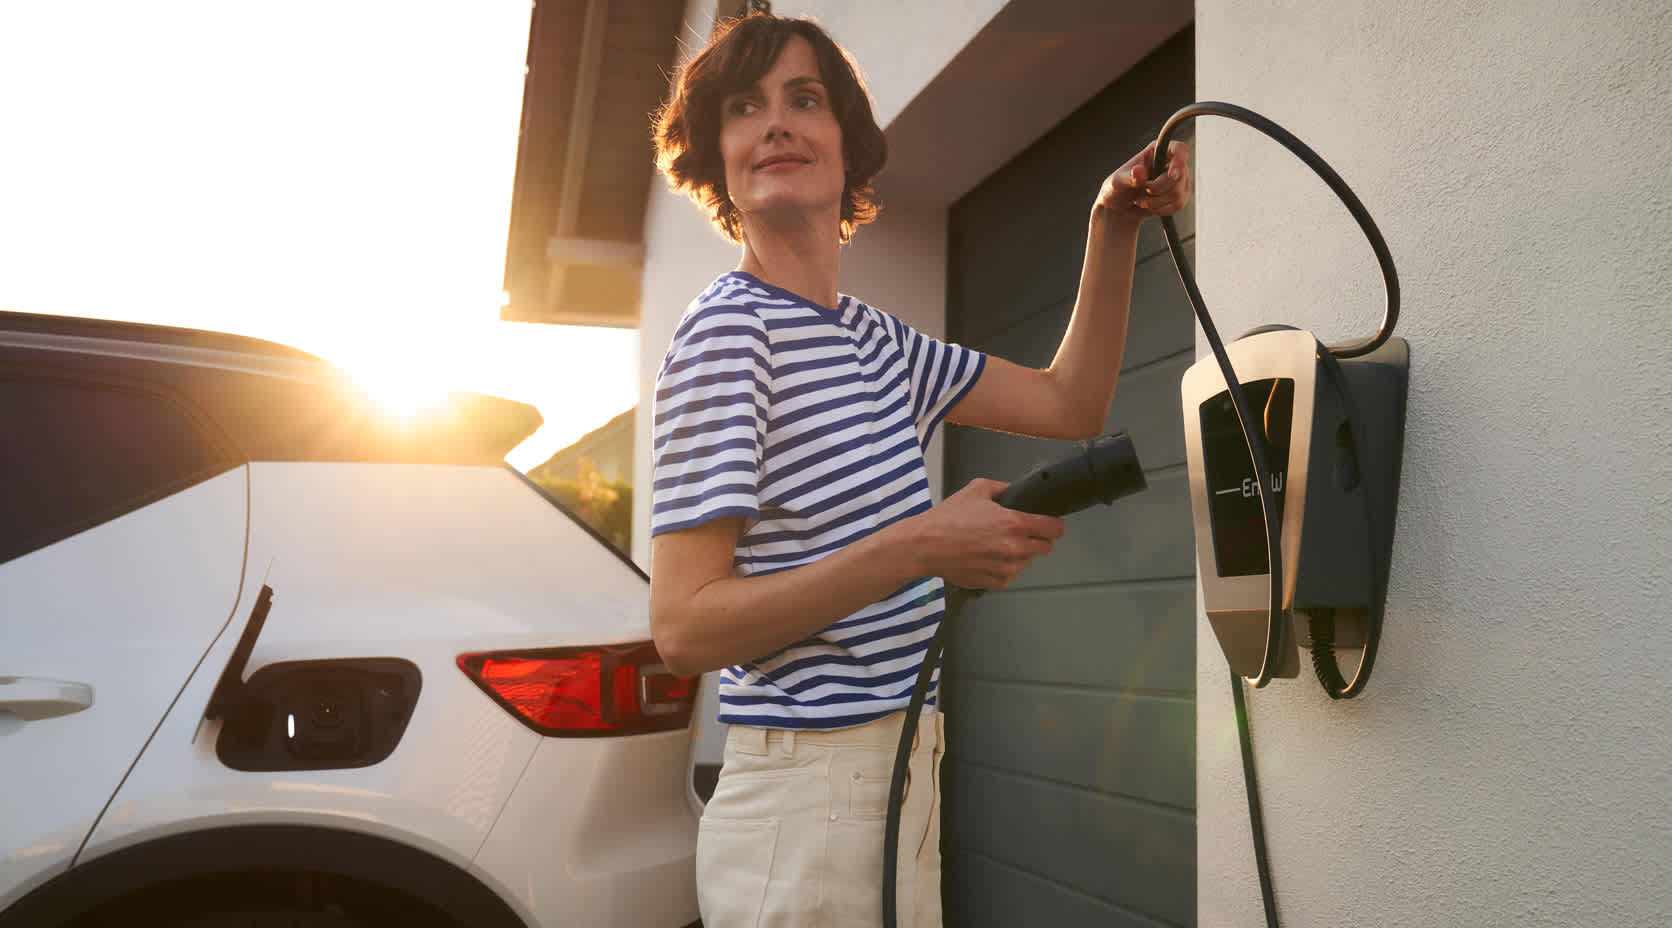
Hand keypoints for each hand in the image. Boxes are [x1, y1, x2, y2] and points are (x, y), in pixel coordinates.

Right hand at [907, 479, 1066, 590]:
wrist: (924, 546)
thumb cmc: (947, 519)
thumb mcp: (977, 489)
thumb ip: (1004, 488)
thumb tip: (1017, 490)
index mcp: (1014, 523)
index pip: (1054, 529)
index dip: (1054, 524)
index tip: (1051, 524)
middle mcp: (1014, 548)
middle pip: (1046, 547)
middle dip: (1037, 539)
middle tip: (1019, 532)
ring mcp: (1005, 568)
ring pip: (1028, 561)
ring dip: (1020, 553)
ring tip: (995, 544)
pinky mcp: (995, 582)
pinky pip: (1011, 575)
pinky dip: (1004, 567)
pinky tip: (987, 556)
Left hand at [1095, 140, 1191, 223]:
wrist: (1120, 208)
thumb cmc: (1117, 189)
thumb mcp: (1117, 182)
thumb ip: (1129, 177)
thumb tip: (1139, 171)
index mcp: (1156, 151)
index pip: (1179, 149)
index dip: (1180, 161)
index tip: (1171, 175)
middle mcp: (1170, 162)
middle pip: (1179, 176)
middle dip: (1158, 189)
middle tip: (1142, 191)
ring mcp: (1177, 179)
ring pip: (1178, 193)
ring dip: (1157, 202)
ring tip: (1142, 200)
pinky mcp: (1179, 195)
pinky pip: (1178, 205)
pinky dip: (1162, 209)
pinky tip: (1150, 207)